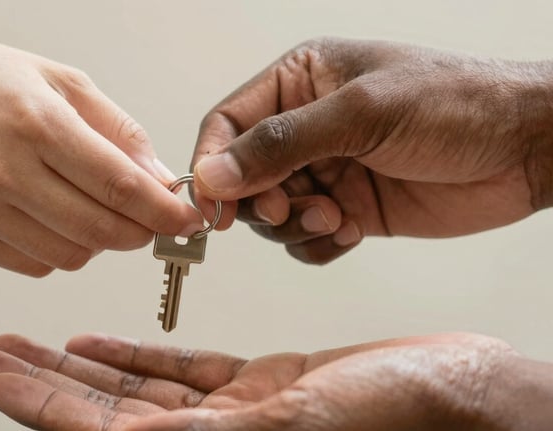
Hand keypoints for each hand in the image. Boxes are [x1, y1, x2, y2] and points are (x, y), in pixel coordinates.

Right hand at [0, 12, 203, 276]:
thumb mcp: (59, 80)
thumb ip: (117, 131)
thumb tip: (160, 180)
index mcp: (35, 124)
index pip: (119, 186)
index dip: (164, 210)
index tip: (189, 219)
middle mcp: (3, 173)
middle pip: (101, 230)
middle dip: (142, 232)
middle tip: (153, 218)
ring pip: (72, 255)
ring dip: (100, 241)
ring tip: (95, 208)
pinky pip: (36, 264)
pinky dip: (61, 249)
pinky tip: (55, 217)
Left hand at [0, 332, 547, 430]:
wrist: (462, 395)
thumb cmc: (400, 415)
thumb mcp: (291, 423)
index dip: (40, 403)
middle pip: (105, 413)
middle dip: (40, 380)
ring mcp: (236, 416)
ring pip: (136, 390)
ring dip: (79, 364)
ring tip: (27, 341)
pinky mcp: (263, 387)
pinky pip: (184, 372)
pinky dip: (138, 354)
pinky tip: (98, 341)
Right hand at [191, 37, 552, 263]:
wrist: (526, 148)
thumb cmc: (456, 104)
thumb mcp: (361, 113)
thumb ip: (281, 144)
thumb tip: (212, 174)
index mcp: (301, 81)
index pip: (228, 123)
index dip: (212, 164)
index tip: (212, 206)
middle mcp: (306, 125)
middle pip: (242, 175)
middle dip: (259, 201)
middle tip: (286, 209)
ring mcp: (326, 169)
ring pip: (270, 212)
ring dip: (293, 223)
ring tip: (334, 216)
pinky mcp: (347, 207)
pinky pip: (305, 239)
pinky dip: (318, 243)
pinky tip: (351, 230)